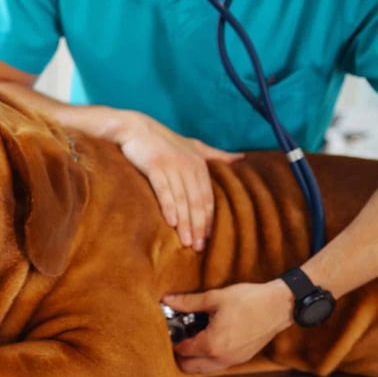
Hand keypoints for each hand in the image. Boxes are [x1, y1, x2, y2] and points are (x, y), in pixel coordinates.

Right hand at [114, 110, 242, 250]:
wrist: (135, 128)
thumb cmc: (164, 141)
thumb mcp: (193, 146)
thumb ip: (216, 155)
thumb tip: (242, 158)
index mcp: (199, 164)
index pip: (208, 198)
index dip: (208, 220)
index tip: (208, 239)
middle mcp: (189, 166)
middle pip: (197, 202)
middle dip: (198, 226)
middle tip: (198, 248)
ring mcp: (172, 166)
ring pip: (182, 199)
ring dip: (185, 223)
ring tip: (187, 242)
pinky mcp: (155, 165)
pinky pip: (164, 189)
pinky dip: (168, 206)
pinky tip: (170, 222)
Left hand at [163, 279, 293, 373]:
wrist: (280, 306)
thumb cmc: (249, 300)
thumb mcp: (215, 298)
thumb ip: (188, 302)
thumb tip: (168, 300)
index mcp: (211, 344)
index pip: (181, 350)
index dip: (174, 338)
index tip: (173, 326)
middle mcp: (221, 359)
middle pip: (189, 367)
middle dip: (181, 352)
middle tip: (182, 333)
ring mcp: (232, 361)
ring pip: (203, 369)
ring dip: (195, 357)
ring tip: (196, 335)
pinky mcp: (242, 359)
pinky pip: (217, 365)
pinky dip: (208, 357)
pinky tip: (211, 337)